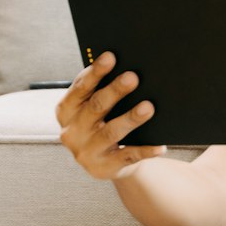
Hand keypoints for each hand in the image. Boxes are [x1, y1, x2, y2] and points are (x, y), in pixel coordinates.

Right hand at [56, 52, 167, 180]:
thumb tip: (129, 70)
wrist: (105, 163)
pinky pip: (127, 156)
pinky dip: (145, 150)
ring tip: (148, 107)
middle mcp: (71, 132)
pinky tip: (160, 145)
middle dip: (114, 91)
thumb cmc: (102, 124)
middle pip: (95, 107)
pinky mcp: (103, 168)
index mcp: (66, 111)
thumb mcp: (95, 110)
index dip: (95, 72)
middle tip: (133, 77)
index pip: (80, 88)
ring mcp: (85, 152)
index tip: (110, 57)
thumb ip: (101, 92)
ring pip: (111, 132)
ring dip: (130, 118)